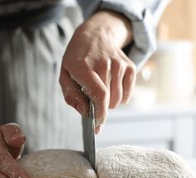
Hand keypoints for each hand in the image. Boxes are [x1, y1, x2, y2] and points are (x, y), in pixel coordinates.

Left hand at [60, 10, 135, 132]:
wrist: (95, 35)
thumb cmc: (77, 59)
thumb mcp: (65, 75)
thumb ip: (72, 96)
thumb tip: (85, 113)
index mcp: (83, 67)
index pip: (99, 95)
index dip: (101, 114)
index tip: (97, 126)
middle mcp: (104, 64)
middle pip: (109, 101)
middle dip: (100, 106)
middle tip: (91, 96)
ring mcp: (119, 64)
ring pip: (119, 100)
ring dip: (109, 102)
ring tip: (100, 89)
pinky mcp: (130, 66)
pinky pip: (127, 94)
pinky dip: (120, 96)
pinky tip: (111, 86)